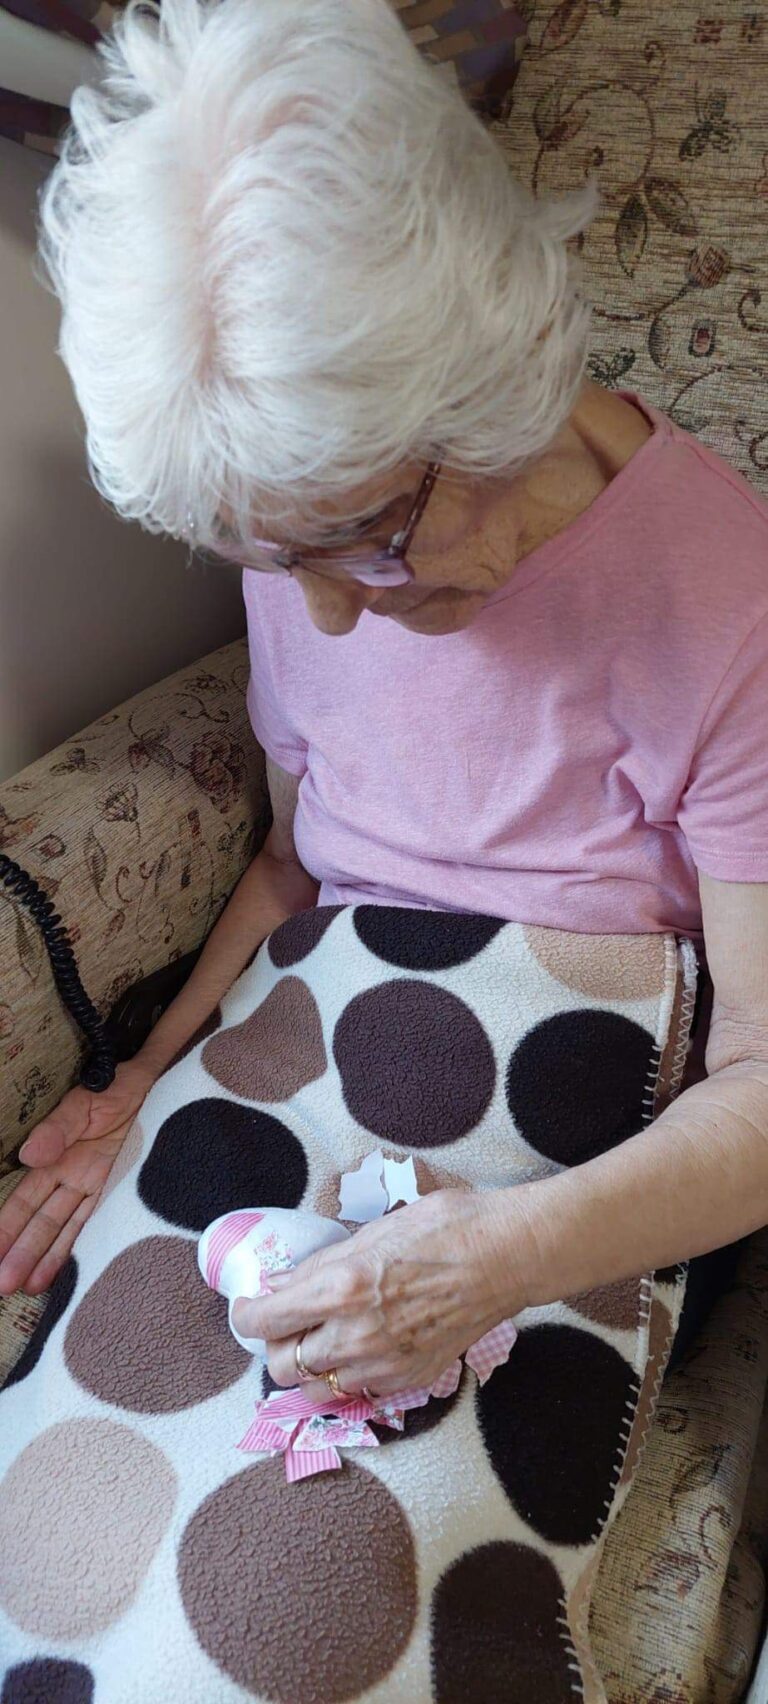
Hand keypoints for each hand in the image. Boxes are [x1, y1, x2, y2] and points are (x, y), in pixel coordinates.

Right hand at [0, 1056, 155, 1297]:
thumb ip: (57, 1129)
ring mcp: (94, 1188)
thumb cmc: (113, 1089)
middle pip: (41, 1222)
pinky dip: (78, 1249)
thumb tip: (28, 1155)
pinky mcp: (118, 1193)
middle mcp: (71, 1178)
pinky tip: (62, 1274)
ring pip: (64, 1230)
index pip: (25, 1200)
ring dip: (44, 1259)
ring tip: (24, 1288)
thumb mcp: (83, 1104)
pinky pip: (95, 1225)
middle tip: (2, 1285)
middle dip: (20, 1253)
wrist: (154, 1084)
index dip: (6, 1227)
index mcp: (55, 1157)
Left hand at [232, 1188, 525, 1400]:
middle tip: (288, 1322)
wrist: (504, 1257)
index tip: (251, 1306)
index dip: (246, 1315)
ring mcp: (381, 1365)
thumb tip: (285, 1282)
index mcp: (338, 1288)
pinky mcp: (408, 1381)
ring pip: (315, 1389)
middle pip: (281, 1366)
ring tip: (322, 1339)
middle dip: (277, 1343)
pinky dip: (348, 1376)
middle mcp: (353, 1335)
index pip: (263, 1322)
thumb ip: (323, 1264)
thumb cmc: (443, 1228)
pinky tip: (361, 1348)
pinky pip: (357, 1392)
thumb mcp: (371, 1230)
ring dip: (309, 1366)